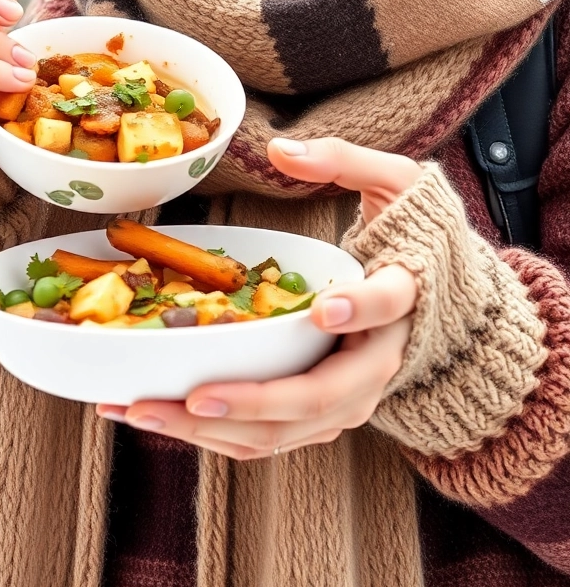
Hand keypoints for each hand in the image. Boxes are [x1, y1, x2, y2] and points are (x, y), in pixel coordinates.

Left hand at [97, 137, 421, 457]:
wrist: (438, 294)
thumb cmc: (412, 235)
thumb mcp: (393, 183)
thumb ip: (342, 161)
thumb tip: (282, 150)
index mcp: (403, 299)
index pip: (387, 307)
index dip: (359, 311)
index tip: (321, 309)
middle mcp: (378, 362)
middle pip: (321, 398)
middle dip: (254, 402)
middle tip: (195, 396)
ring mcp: (351, 397)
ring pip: (286, 431)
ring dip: (216, 430)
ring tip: (148, 411)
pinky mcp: (323, 414)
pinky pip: (269, 436)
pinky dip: (216, 434)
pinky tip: (162, 418)